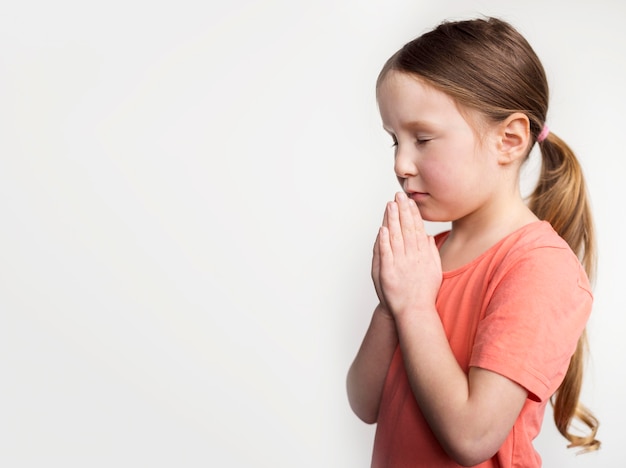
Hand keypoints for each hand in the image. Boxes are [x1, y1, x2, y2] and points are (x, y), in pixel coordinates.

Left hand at [375, 192, 441, 317]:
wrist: (414, 311)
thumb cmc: (424, 292)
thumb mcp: (434, 270)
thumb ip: (431, 252)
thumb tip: (428, 237)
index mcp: (423, 254)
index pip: (417, 229)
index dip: (413, 214)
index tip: (409, 201)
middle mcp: (413, 256)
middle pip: (407, 229)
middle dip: (402, 211)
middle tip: (399, 195)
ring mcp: (400, 263)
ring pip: (396, 237)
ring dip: (392, 220)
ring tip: (390, 205)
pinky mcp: (389, 271)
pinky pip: (386, 253)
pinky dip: (384, 240)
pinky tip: (382, 228)